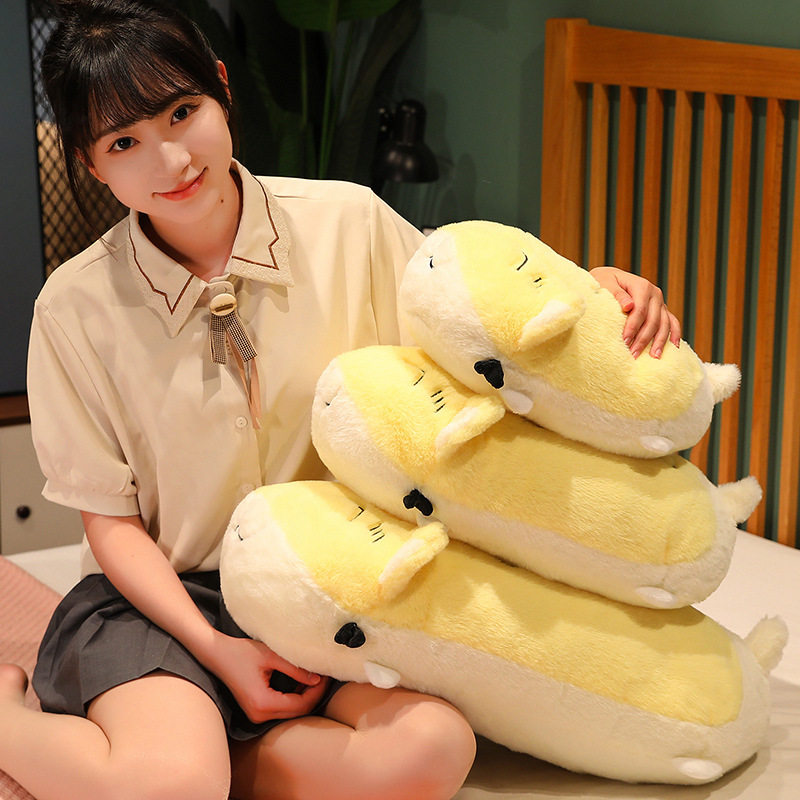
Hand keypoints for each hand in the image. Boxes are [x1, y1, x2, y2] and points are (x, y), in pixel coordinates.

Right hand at [204, 633, 330, 723]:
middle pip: (297, 712)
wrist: (216, 654)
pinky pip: (281, 708)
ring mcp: (256, 714)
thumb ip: (295, 669)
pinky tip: (301, 682)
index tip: (327, 675)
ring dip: (305, 696)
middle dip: (314, 695)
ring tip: (316, 677)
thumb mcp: (271, 656)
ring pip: (290, 711)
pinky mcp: (256, 709)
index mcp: (263, 704)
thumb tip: (317, 678)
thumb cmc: (241, 652)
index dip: (317, 691)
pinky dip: (294, 697)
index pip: (300, 704)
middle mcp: (260, 715)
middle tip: (325, 676)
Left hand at [589, 266, 680, 358]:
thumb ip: (617, 294)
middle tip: (633, 354)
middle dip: (643, 339)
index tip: (624, 341)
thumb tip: (629, 306)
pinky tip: (674, 347)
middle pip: (653, 320)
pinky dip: (674, 334)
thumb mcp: (605, 283)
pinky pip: (672, 322)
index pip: (640, 310)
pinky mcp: (661, 309)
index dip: (633, 327)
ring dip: (659, 341)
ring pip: (664, 324)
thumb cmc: (604, 282)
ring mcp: (660, 302)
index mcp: (642, 286)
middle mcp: (655, 294)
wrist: (609, 278)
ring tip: (653, 357)